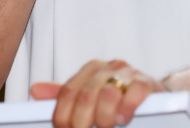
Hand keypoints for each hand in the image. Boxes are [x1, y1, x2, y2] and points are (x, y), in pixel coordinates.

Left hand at [30, 59, 166, 127]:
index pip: (68, 92)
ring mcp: (128, 73)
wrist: (153, 94)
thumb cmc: (119, 96)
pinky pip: (134, 92)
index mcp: (90, 70)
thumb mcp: (90, 95)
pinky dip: (127, 108)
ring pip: (108, 94)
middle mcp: (107, 68)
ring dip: (104, 117)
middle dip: (82, 122)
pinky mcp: (147, 81)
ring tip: (107, 127)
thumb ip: (65, 94)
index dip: (63, 117)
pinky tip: (123, 118)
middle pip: (85, 96)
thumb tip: (36, 90)